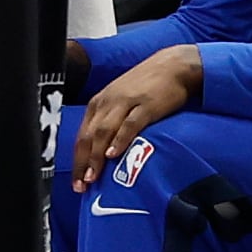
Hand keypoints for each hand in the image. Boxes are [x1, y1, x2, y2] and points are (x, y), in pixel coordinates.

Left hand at [72, 48, 200, 188]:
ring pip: (104, 132)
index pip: (82, 135)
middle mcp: (108, 102)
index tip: (77, 182)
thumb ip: (110, 120)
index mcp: (99, 102)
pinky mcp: (146, 105)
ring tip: (93, 177)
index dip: (78, 160)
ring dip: (96, 156)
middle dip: (83, 163)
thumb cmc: (148, 85)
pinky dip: (119, 140)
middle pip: (89, 136)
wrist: (174, 65)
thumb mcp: (121, 100)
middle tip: (82, 185)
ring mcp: (126, 102)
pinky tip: (114, 154)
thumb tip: (102, 152)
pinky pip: (129, 124)